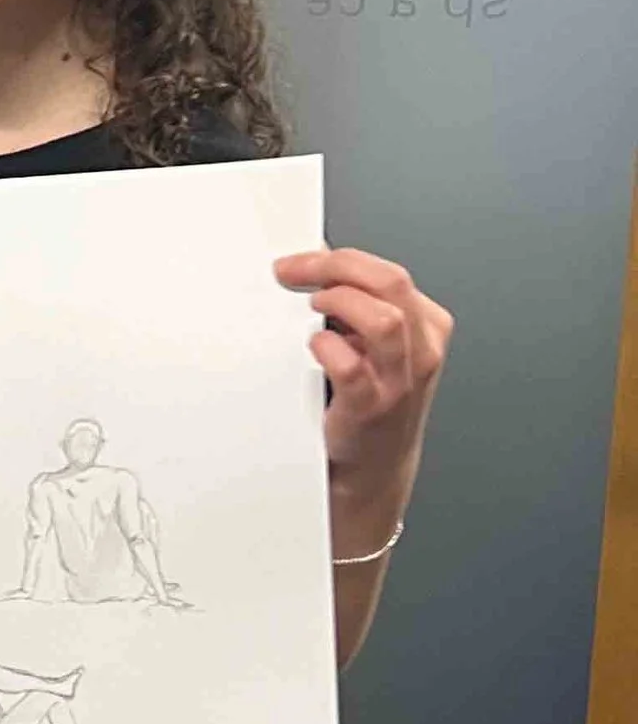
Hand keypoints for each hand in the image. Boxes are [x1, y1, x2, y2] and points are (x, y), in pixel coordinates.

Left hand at [274, 246, 451, 544]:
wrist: (373, 465)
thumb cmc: (370, 399)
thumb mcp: (375, 343)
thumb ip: (355, 302)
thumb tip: (316, 259)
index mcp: (427, 325)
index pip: (390, 272)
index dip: (340, 259)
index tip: (298, 261)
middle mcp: (420, 350)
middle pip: (390, 283)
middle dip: (336, 268)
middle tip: (296, 273)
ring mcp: (400, 380)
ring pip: (384, 319)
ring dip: (340, 303)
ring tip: (312, 309)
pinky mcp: (372, 407)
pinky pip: (351, 366)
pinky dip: (326, 348)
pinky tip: (314, 346)